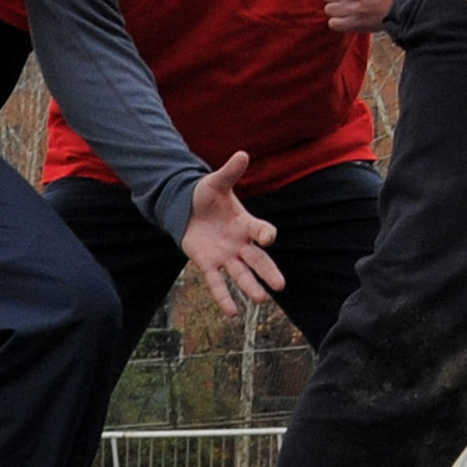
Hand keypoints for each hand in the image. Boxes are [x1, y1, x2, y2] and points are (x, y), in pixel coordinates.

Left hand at [181, 152, 284, 313]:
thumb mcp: (215, 183)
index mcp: (244, 223)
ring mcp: (225, 255)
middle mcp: (239, 243)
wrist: (185, 209)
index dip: (264, 233)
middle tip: (280, 285)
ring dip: (250, 287)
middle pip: (257, 259)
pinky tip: (231, 312)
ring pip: (241, 274)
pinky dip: (224, 297)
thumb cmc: (205, 196)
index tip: (268, 237)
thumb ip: (229, 172)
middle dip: (267, 272)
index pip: (260, 230)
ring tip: (261, 300)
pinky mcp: (208, 263)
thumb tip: (242, 153)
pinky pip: (217, 283)